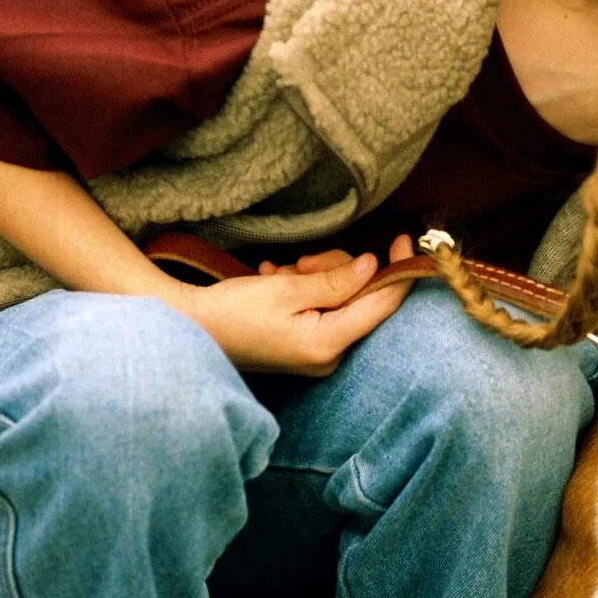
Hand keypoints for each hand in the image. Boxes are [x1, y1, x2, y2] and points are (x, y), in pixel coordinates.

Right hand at [174, 234, 414, 374]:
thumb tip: (373, 266)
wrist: (192, 329)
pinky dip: (303, 288)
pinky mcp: (306, 347)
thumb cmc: (234, 310)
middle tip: (300, 263)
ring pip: (340, 297)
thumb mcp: (287, 288)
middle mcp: (330, 356)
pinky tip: (275, 282)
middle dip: (334, 270)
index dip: (398, 271)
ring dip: (313, 276)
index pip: (382, 305)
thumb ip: (336, 281)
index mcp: (329, 344)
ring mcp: (318, 354)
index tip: (405, 240)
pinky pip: (322, 307)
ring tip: (279, 275)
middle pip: (359, 298)